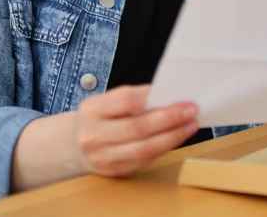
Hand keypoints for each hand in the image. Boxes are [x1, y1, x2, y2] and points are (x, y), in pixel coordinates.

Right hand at [73, 85, 198, 176]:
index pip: (125, 101)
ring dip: (173, 136)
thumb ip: (133, 98)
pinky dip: (165, 147)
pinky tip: (178, 137)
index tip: (177, 94)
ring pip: (144, 149)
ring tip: (191, 125)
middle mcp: (94, 136)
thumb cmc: (100, 118)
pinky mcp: (115, 172)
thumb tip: (170, 95)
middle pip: (137, 128)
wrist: (74, 146)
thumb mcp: (107, 101)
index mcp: (92, 110)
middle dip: (169, 119)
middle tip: (191, 110)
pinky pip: (145, 160)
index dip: (153, 97)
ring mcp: (104, 158)